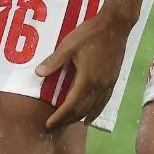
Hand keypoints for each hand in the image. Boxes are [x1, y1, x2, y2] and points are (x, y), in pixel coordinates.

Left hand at [35, 9, 132, 128]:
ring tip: (68, 124)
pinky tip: (89, 117)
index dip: (59, 117)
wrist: (115, 25)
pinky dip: (95, 112)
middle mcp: (98, 86)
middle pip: (82, 111)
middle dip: (67, 121)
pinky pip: (103, 102)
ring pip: (93, 108)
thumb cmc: (90, 33)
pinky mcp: (113, 80)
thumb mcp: (68, 45)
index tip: (48, 124)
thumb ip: (54, 61)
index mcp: (86, 79)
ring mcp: (107, 84)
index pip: (70, 106)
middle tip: (54, 127)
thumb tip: (38, 73)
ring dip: (80, 118)